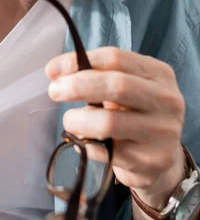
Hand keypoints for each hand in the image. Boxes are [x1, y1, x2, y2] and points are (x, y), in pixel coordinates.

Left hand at [45, 47, 185, 208]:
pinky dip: (86, 144)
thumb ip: (96, 74)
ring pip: (109, 121)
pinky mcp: (150, 161)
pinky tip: (85, 140)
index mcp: (159, 73)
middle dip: (77, 86)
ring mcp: (161, 132)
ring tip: (69, 120)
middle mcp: (166, 100)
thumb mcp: (126, 86)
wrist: (161, 157)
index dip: (79, 61)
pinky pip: (106, 151)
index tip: (53, 70)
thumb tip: (55, 71)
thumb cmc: (134, 112)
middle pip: (116, 85)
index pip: (115, 58)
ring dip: (78, 120)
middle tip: (54, 91)